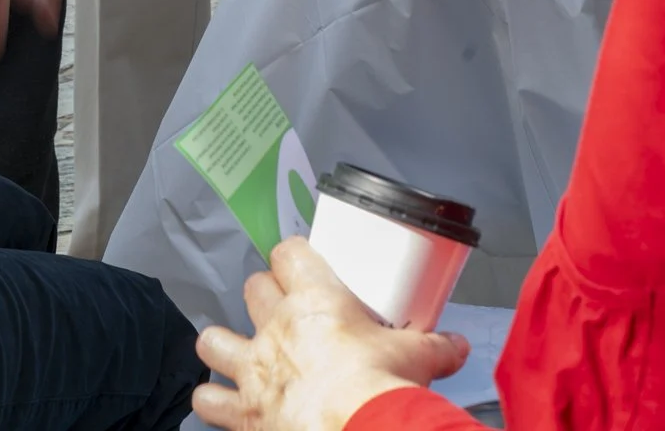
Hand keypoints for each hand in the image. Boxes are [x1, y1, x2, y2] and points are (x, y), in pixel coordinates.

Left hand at [192, 240, 467, 430]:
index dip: (292, 256)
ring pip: (214, 340)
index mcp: (315, 301)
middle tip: (280, 313)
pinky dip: (214, 402)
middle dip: (262, 297)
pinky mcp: (242, 411)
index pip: (288, 252)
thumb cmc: (382, 391)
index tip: (299, 264)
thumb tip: (456, 346)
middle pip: (251, 288)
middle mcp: (276, 328)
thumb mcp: (416, 359)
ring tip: (237, 355)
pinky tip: (225, 404)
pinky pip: (208, 400)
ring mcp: (253, 369)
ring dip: (223, 347)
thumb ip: (434, 347)